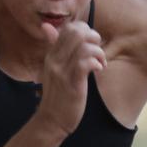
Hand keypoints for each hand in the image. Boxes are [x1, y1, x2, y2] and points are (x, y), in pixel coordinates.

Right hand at [35, 21, 106, 135]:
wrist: (51, 120)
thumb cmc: (57, 93)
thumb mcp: (53, 67)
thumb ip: (54, 46)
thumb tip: (46, 26)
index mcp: (52, 54)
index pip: (69, 28)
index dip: (86, 31)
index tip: (91, 46)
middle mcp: (55, 60)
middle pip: (76, 32)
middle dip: (94, 38)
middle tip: (97, 53)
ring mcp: (62, 71)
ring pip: (84, 46)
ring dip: (98, 52)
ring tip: (100, 64)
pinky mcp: (71, 84)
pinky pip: (85, 63)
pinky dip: (96, 63)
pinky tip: (98, 70)